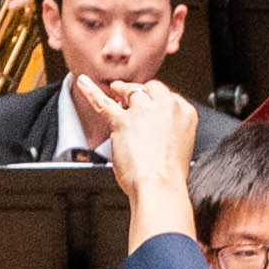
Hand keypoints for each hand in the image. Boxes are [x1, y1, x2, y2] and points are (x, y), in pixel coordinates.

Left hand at [100, 72, 205, 240]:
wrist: (160, 185)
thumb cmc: (169, 174)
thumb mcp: (180, 145)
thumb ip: (169, 130)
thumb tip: (155, 128)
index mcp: (185, 112)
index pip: (167, 95)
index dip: (154, 100)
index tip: (149, 104)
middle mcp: (166, 106)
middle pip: (149, 88)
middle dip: (139, 91)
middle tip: (129, 95)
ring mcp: (143, 111)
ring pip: (129, 91)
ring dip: (121, 90)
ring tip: (115, 90)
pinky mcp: (122, 121)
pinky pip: (103, 102)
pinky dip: (90, 91)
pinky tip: (83, 83)